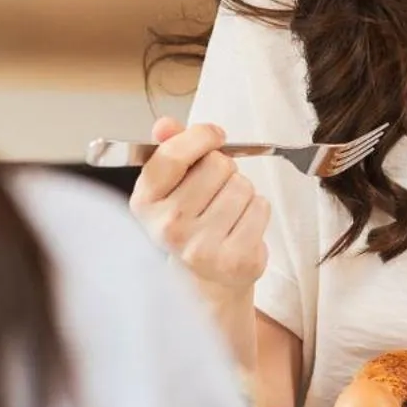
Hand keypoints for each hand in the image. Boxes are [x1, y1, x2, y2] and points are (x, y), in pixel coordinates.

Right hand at [129, 116, 270, 292]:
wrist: (204, 282)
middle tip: (215, 192)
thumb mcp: (170, 188)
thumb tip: (165, 124)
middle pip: (217, 165)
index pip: (172, 154)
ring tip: (227, 212)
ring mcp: (202, 247)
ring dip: (242, 192)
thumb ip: (170, 150)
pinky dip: (257, 211)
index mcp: (145, 204)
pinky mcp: (236, 259)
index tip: (214, 136)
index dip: (200, 137)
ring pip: (243, 185)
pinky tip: (240, 227)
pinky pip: (261, 207)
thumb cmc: (189, 226)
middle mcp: (168, 227)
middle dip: (224, 170)